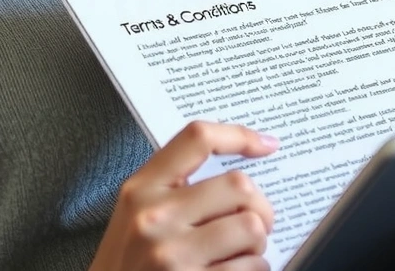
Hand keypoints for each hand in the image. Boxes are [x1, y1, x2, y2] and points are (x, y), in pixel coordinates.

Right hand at [88, 121, 278, 270]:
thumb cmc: (128, 262)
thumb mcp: (136, 213)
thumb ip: (175, 187)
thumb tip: (240, 177)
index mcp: (141, 188)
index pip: (197, 139)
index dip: (240, 136)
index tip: (267, 145)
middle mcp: (154, 216)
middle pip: (240, 186)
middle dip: (260, 207)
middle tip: (255, 223)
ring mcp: (172, 254)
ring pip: (252, 229)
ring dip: (257, 245)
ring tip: (241, 253)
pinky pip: (251, 269)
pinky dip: (253, 270)